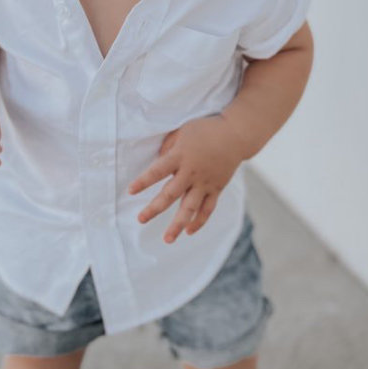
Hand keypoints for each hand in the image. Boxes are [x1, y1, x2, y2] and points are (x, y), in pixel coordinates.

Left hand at [127, 115, 247, 243]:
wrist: (236, 134)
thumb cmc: (206, 130)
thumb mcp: (183, 131)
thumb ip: (169, 147)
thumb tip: (158, 161)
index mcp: (181, 156)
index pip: (158, 171)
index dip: (143, 181)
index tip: (130, 191)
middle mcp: (192, 172)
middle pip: (171, 194)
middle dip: (154, 208)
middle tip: (141, 219)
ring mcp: (205, 182)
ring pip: (190, 208)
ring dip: (178, 224)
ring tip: (167, 239)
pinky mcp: (216, 188)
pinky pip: (207, 209)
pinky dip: (199, 221)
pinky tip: (188, 231)